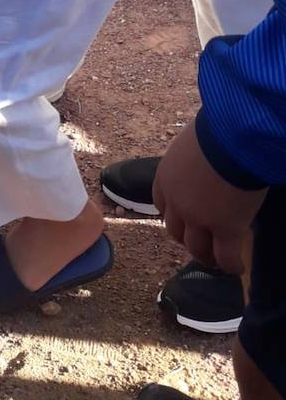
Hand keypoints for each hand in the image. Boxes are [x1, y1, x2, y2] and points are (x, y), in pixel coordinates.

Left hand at [154, 120, 265, 274]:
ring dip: (206, 256)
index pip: (162, 205)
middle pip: (175, 230)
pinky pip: (226, 256)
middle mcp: (177, 202)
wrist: (232, 137)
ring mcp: (200, 219)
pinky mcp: (226, 229)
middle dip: (187, 237)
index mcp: (165, 178)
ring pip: (197, 248)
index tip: (183, 218)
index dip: (173, 214)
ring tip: (217, 258)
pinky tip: (237, 268)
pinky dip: (231, 265)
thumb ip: (192, 159)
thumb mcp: (192, 143)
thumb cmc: (214, 131)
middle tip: (201, 240)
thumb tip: (203, 159)